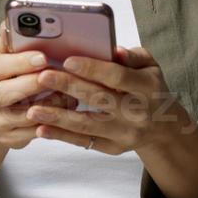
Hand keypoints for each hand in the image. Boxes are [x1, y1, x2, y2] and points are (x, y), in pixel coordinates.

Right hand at [0, 23, 79, 151]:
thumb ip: (8, 42)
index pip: (1, 66)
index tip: (43, 56)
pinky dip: (54, 122)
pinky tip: (69, 111)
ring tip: (73, 93)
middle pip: (12, 92)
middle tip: (60, 75)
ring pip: (28, 114)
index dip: (22, 62)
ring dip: (52, 104)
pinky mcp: (12, 138)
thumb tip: (11, 21)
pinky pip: (36, 131)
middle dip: (37, 84)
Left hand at [22, 45, 195, 154]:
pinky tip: (41, 128)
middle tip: (42, 77)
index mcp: (147, 87)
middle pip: (99, 99)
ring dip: (58, 117)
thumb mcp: (150, 66)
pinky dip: (61, 136)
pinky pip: (84, 141)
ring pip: (87, 125)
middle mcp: (136, 112)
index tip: (68, 60)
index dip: (93, 69)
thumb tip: (113, 50)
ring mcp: (124, 133)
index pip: (118, 76)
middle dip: (68, 87)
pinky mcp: (113, 147)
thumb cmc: (150, 88)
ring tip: (33, 109)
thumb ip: (131, 56)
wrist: (163, 128)